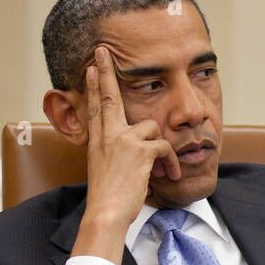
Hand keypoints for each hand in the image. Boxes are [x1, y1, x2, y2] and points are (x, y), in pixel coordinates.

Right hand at [83, 45, 181, 226]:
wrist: (106, 212)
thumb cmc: (109, 199)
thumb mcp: (106, 171)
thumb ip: (116, 155)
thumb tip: (135, 153)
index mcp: (98, 141)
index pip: (96, 107)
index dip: (94, 86)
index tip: (92, 68)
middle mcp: (109, 136)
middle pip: (109, 96)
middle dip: (106, 71)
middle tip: (103, 51)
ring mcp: (124, 140)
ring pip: (153, 127)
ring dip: (164, 149)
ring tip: (164, 170)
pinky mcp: (141, 150)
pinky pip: (165, 146)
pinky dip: (172, 162)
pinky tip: (170, 175)